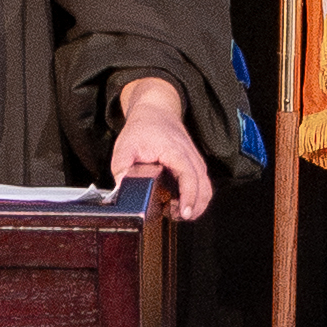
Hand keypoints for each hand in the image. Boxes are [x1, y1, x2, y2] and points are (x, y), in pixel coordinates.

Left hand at [104, 80, 213, 221]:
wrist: (156, 110)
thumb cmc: (143, 128)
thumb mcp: (125, 146)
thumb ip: (121, 168)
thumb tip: (121, 188)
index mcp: (176, 152)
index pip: (189, 178)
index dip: (189, 198)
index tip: (184, 212)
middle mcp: (190, 157)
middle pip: (203, 188)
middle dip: (193, 208)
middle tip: (175, 216)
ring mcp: (195, 161)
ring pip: (206, 189)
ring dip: (195, 205)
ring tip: (176, 212)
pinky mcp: (195, 165)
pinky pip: (202, 186)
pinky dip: (195, 198)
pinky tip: (179, 204)